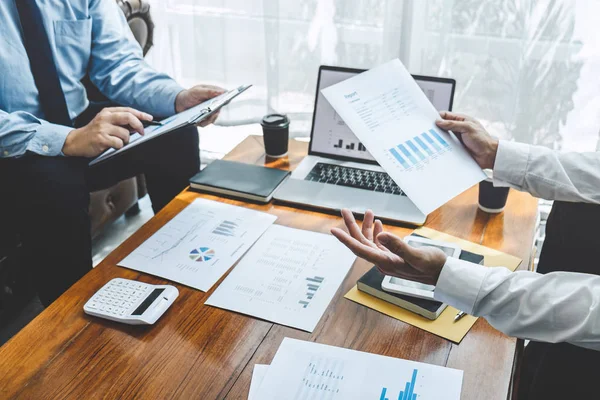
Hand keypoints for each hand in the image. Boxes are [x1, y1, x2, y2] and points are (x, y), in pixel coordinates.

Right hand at [62, 107, 151, 157]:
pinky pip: (118, 143)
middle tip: (141, 132)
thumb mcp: (105, 122)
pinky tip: (112, 146)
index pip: (128, 110)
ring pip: (125, 133)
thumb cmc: (94, 132)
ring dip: (126, 140)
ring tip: (118, 141)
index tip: (150, 118)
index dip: (141, 114)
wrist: (76, 141)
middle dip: (139, 125)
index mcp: (107, 112)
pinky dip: (118, 146)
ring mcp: (102, 128)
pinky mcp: (101, 138)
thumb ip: (119, 121)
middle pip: (128, 117)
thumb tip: (138, 125)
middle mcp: (105, 118)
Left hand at [175, 84, 225, 126]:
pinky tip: (196, 121)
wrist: (180, 104)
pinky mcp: (205, 119)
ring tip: (201, 119)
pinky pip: (206, 123)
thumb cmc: (189, 95)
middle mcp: (214, 103)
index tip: (225, 101)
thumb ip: (209, 91)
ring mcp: (210, 112)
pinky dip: (201, 122)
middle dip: (215, 112)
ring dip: (208, 119)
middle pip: (220, 109)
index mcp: (214, 93)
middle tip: (213, 113)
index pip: (225, 96)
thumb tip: (222, 92)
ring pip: (213, 118)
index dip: (227, 98)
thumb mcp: (197, 91)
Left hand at [331, 209, 446, 284]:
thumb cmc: (433, 267)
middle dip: (352, 226)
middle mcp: (383, 262)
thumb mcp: (417, 256)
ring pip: (370, 241)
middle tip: (345, 210)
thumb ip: (398, 246)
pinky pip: (380, 243)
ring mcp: (388, 259)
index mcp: (386, 263)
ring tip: (369, 212)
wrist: (444, 274)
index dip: (346, 239)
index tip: (333, 230)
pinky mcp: (394, 256)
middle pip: (361, 243)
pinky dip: (377, 232)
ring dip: (367, 227)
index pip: (360, 249)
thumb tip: (381, 236)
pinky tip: (379, 224)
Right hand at [435, 111, 498, 168]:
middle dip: (435, 128)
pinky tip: (435, 148)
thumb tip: (439, 122)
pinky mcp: (455, 148)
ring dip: (437, 139)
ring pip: (442, 137)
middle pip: (442, 126)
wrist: (488, 156)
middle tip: (426, 131)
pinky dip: (440, 147)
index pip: (446, 116)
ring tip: (429, 140)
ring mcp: (456, 139)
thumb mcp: (468, 128)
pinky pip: (445, 146)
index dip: (438, 117)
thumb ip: (453, 124)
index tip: (429, 120)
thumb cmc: (482, 140)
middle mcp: (458, 129)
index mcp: (462, 120)